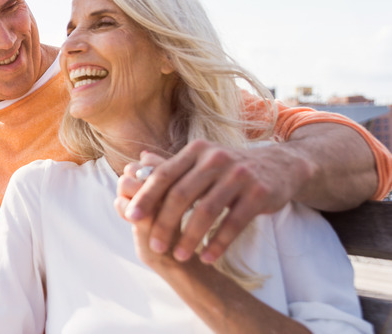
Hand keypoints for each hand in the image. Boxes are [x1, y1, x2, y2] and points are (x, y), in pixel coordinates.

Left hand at [116, 139, 312, 263]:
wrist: (279, 166)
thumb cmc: (229, 169)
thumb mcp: (201, 161)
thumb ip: (170, 166)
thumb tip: (134, 166)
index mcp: (196, 151)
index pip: (164, 174)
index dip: (146, 196)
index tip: (130, 217)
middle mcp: (215, 159)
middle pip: (181, 194)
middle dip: (164, 223)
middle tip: (155, 246)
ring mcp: (239, 175)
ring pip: (206, 211)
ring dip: (190, 238)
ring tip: (179, 256)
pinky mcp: (259, 192)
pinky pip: (233, 223)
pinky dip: (218, 243)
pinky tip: (207, 258)